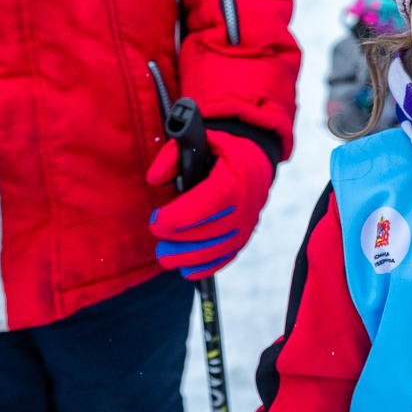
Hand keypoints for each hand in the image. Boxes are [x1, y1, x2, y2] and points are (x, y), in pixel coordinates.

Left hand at [147, 130, 273, 278]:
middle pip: (212, 231)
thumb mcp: (200, 141)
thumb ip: (172, 156)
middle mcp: (245, 205)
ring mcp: (247, 224)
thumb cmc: (221, 153)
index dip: (178, 217)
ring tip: (165, 257)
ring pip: (218, 248)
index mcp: (235, 178)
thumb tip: (155, 179)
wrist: (256, 164)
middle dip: (179, 239)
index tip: (156, 219)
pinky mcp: (245, 237)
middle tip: (157, 237)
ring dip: (189, 257)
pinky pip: (227, 257)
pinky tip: (186, 270)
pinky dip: (207, 267)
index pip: (208, 203)